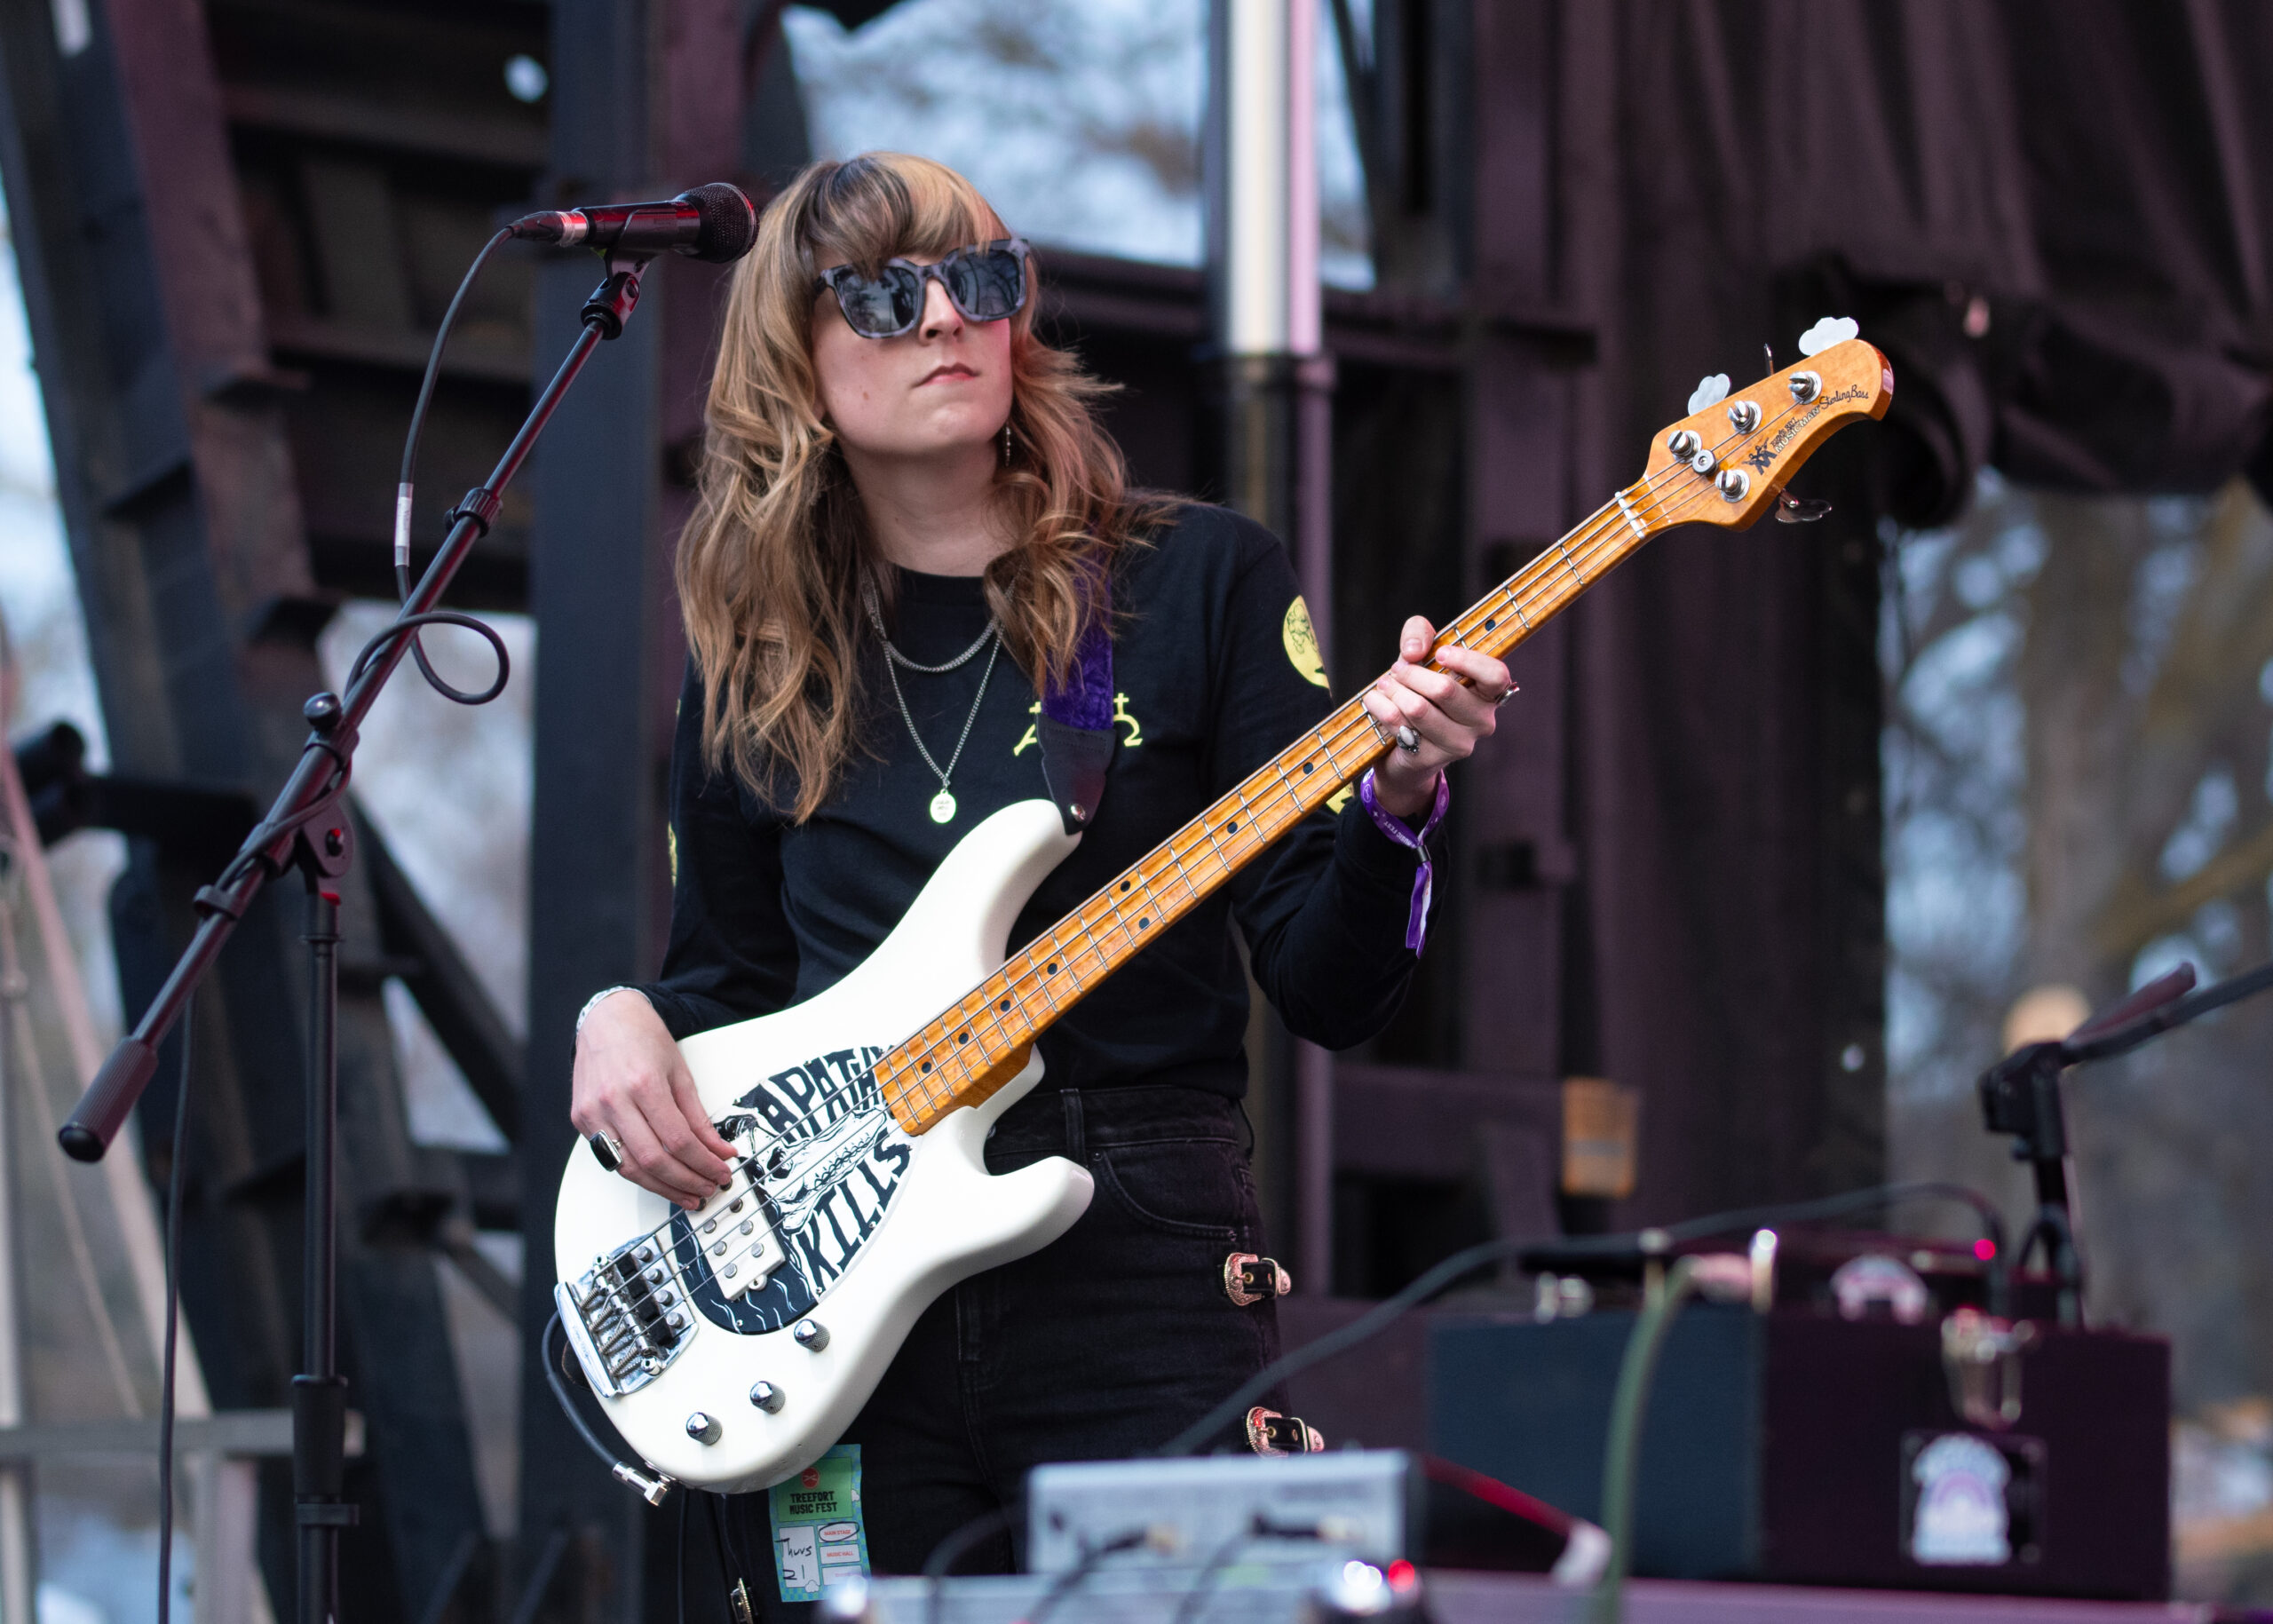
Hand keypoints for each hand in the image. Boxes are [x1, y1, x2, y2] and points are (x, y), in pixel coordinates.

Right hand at [570, 991, 736, 1207]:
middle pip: (653, 1160)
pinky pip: (611, 1159)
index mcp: (643, 1084)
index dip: (704, 1163)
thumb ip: (698, 1118)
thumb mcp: (680, 1073)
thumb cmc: (644, 1039)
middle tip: (708, 1189)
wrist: (607, 1019)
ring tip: (688, 1194)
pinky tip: (658, 1179)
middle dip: (686, 1182)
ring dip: (662, 1188)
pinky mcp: (581, 1120)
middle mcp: (613, 1100)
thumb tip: (719, 1151)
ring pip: (629, 1168)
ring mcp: (592, 1112)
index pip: (678, 1140)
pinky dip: (637, 1174)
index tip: (721, 1172)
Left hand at [1359, 615, 1515, 818]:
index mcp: (1489, 694)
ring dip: (1393, 690)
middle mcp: (1482, 721)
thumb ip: (1420, 633)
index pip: (1496, 675)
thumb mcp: (1422, 656)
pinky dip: (1381, 707)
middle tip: (1397, 668)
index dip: (1468, 661)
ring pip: (1418, 708)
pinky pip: (1399, 724)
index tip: (1440, 653)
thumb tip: (1414, 651)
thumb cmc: (1421, 692)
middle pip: (1444, 690)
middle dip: (1411, 673)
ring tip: (1384, 684)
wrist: (1404, 748)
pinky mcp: (1432, 759)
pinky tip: (1376, 701)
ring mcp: (1459, 744)